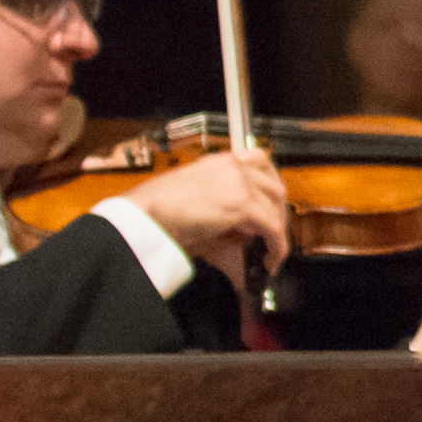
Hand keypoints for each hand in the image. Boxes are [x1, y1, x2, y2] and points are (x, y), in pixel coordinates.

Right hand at [124, 149, 288, 275]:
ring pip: (276, 206)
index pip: (261, 165)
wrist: (142, 214)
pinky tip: (270, 259)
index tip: (273, 207)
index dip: (270, 189)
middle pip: (274, 186)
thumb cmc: (157, 211)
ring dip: (278, 231)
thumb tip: (242, 234)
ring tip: (270, 252)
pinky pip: (272, 226)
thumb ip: (223, 211)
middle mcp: (233, 166)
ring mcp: (239, 182)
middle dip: (278, 212)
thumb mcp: (197, 203)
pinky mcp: (241, 203)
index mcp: (221, 161)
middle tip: (274, 234)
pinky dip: (276, 246)